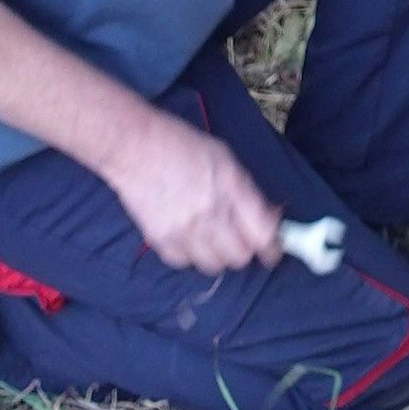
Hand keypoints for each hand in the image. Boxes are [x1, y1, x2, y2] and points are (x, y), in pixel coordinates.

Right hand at [102, 106, 282, 274]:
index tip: (273, 250)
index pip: (261, 233)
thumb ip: (247, 191)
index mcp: (230, 186)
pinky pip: (184, 263)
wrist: (135, 146)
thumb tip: (269, 216)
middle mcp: (209, 212)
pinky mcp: (160, 240)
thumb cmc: (182, 144)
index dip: (272, 247)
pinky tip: (189, 237)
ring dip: (219, 255)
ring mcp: (183, 229)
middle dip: (245, 250)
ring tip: (214, 238)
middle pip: (239, 256)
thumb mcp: (225, 158)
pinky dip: (191, 255)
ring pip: (214, 265)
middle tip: (241, 239)